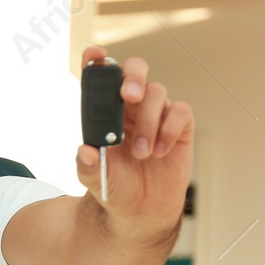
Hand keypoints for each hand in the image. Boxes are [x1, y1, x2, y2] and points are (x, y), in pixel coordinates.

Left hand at [75, 45, 193, 223]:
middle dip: (132, 76)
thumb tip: (84, 150)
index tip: (94, 55)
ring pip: (157, 92)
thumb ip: (87, 165)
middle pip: (135, 70)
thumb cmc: (115, 186)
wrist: (141, 210)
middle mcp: (131, 107)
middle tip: (129, 96)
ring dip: (149, 123)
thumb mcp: (94, 179)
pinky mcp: (179, 125)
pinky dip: (169, 130)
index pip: (101, 77)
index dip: (97, 61)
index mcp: (106, 112)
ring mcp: (157, 113)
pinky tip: (159, 153)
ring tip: (142, 154)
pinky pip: (180, 111)